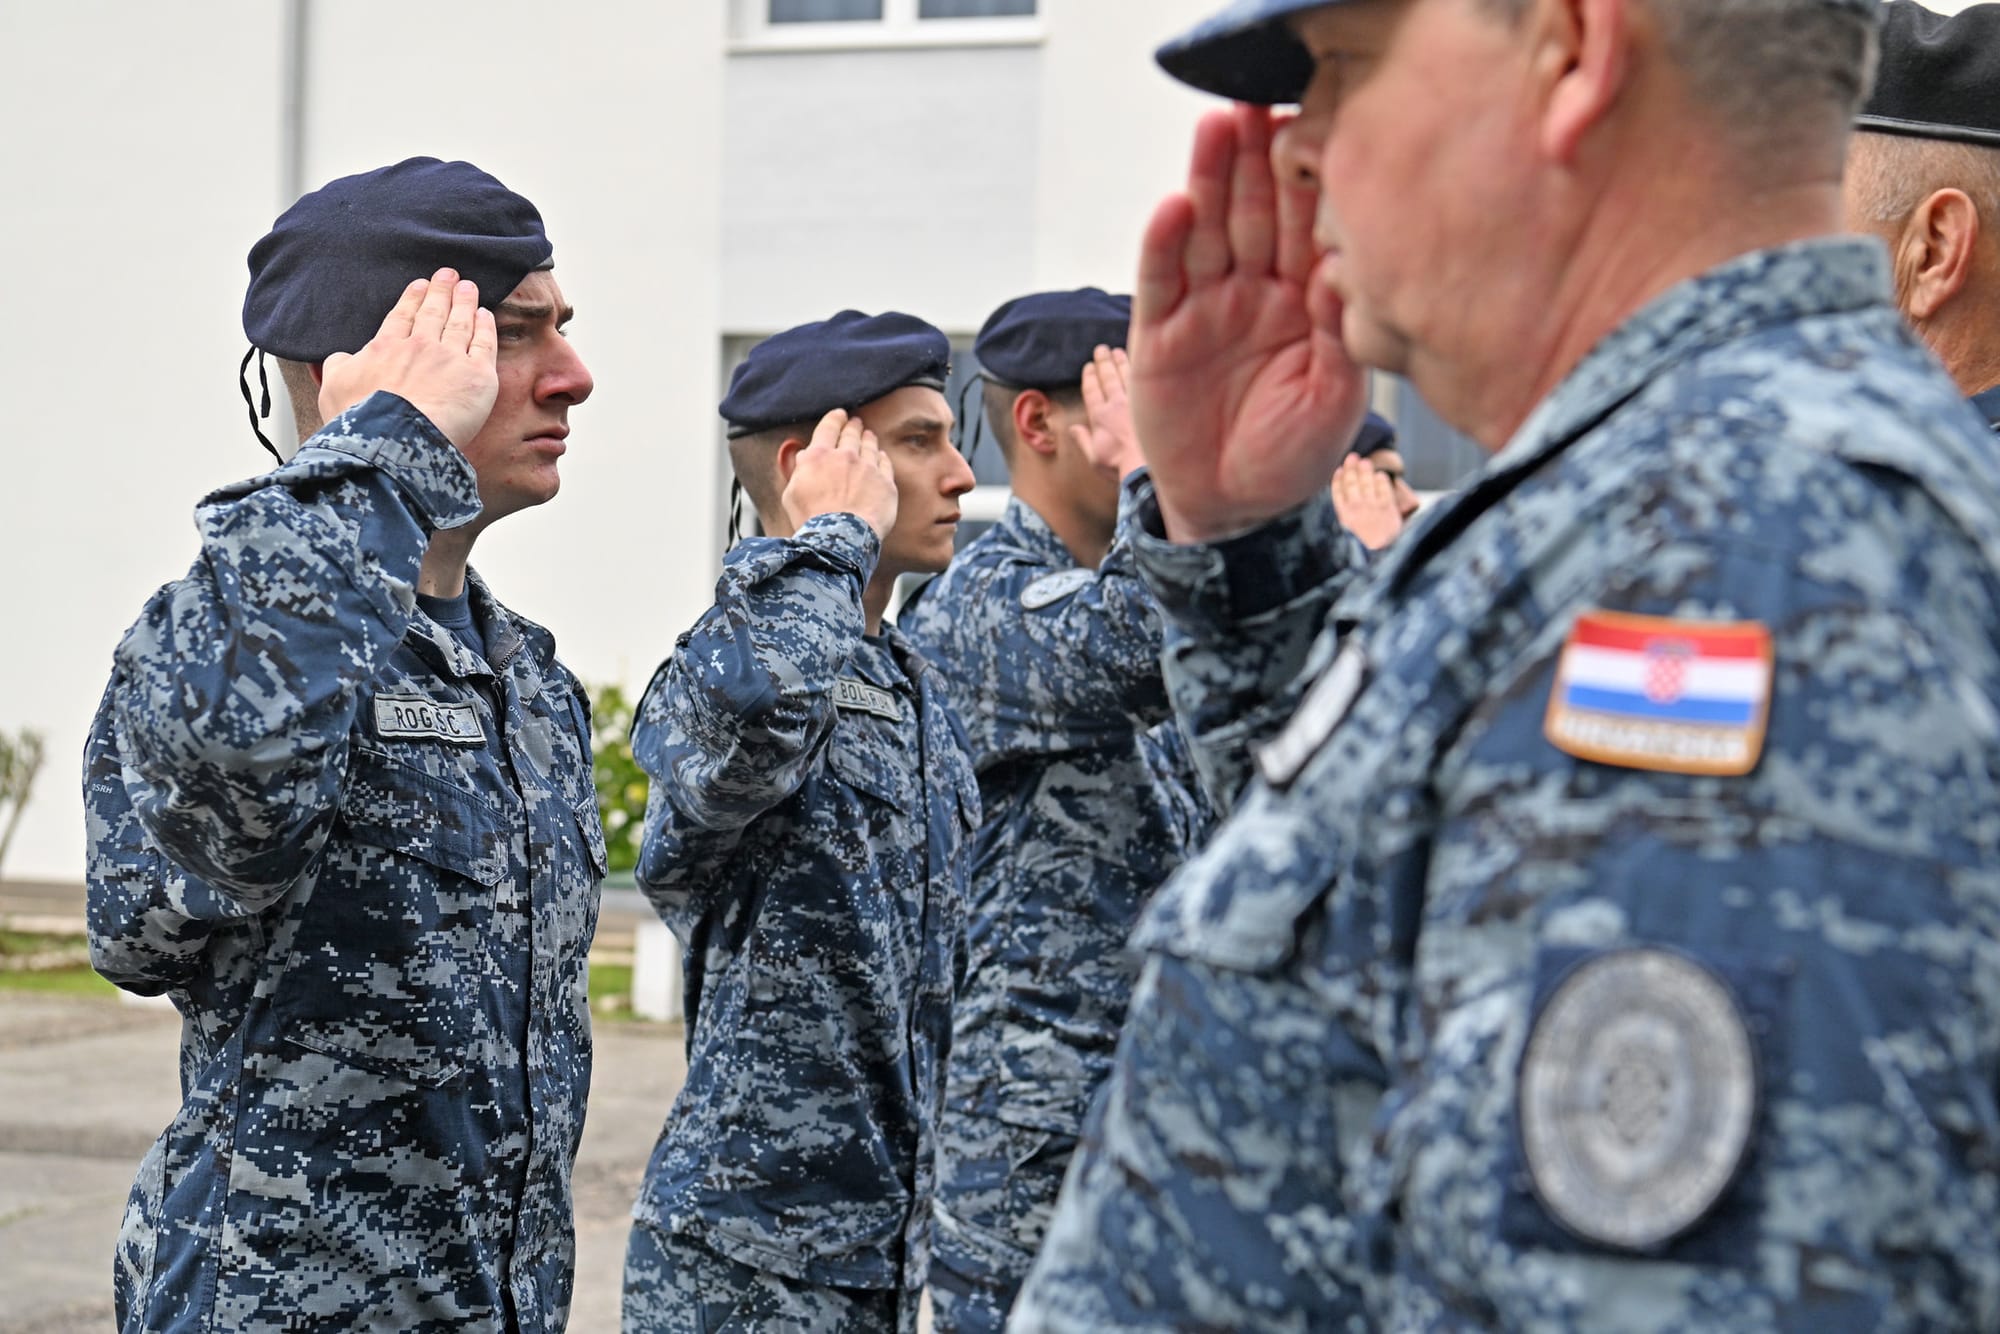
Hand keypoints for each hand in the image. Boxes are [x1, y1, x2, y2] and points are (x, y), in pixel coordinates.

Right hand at [319, 269, 498, 447]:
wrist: (394, 439)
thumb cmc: (360, 421)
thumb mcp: (333, 388)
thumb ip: (337, 366)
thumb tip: (340, 358)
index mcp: (385, 347)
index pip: (402, 317)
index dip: (413, 299)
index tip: (420, 285)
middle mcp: (419, 346)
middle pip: (433, 312)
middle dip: (441, 291)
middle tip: (449, 275)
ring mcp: (450, 358)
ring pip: (460, 322)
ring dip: (464, 301)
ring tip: (468, 287)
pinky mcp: (477, 376)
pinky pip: (484, 344)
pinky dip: (485, 326)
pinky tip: (485, 315)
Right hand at [781, 409, 898, 539]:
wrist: (839, 538)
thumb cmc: (811, 520)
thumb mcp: (791, 493)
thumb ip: (799, 471)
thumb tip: (804, 456)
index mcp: (819, 455)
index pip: (829, 427)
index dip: (835, 418)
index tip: (840, 414)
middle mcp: (845, 456)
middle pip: (851, 433)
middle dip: (853, 426)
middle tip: (855, 422)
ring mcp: (868, 469)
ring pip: (870, 446)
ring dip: (868, 438)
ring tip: (869, 435)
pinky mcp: (886, 484)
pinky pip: (885, 463)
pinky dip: (882, 457)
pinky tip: (881, 456)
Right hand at [1072, 345, 1145, 479]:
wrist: (1144, 467)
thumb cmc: (1118, 465)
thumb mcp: (1094, 457)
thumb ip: (1083, 440)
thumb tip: (1072, 428)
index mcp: (1099, 417)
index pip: (1092, 392)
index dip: (1089, 378)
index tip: (1088, 366)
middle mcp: (1115, 405)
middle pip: (1108, 378)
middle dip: (1103, 362)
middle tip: (1100, 349)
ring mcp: (1134, 403)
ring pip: (1126, 376)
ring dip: (1120, 362)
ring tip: (1116, 351)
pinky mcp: (1150, 405)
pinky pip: (1143, 382)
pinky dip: (1138, 371)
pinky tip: (1138, 363)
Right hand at [1130, 104, 1368, 542]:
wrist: (1234, 510)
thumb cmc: (1293, 457)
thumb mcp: (1337, 397)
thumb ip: (1343, 333)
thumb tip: (1348, 269)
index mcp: (1307, 298)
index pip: (1308, 225)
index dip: (1310, 178)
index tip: (1320, 126)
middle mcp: (1257, 290)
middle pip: (1255, 209)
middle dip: (1257, 156)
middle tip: (1259, 101)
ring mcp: (1207, 306)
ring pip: (1208, 229)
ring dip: (1210, 178)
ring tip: (1216, 127)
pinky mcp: (1161, 332)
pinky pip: (1163, 278)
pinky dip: (1165, 243)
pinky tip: (1174, 206)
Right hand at [1331, 454, 1404, 550]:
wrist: (1379, 557)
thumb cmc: (1363, 548)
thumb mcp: (1347, 535)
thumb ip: (1346, 518)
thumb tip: (1344, 499)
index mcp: (1343, 516)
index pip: (1338, 492)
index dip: (1338, 479)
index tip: (1340, 470)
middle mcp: (1356, 509)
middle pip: (1352, 483)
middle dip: (1351, 468)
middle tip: (1352, 457)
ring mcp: (1371, 507)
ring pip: (1366, 483)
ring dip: (1365, 471)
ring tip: (1365, 462)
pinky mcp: (1387, 508)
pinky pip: (1383, 489)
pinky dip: (1381, 481)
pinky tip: (1379, 475)